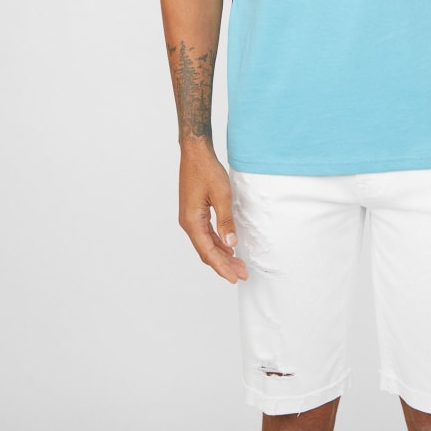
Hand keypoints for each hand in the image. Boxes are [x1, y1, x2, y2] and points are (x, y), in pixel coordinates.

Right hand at [178, 143, 247, 283]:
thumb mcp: (221, 195)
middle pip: (207, 251)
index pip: (208, 252)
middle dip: (224, 264)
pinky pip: (206, 233)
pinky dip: (218, 242)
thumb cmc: (206, 170)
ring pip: (207, 243)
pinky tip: (229, 246)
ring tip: (238, 264)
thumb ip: (226, 220)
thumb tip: (231, 243)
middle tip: (241, 273)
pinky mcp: (195, 212)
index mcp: (192, 222)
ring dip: (222, 254)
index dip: (222, 266)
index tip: (234, 277)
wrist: (195, 153)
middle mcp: (188, 223)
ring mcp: (191, 218)